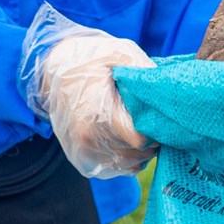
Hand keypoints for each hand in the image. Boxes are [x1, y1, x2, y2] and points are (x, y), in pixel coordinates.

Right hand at [19, 3, 153, 177]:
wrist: (57, 68)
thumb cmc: (94, 59)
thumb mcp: (121, 53)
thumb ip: (143, 71)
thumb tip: (166, 91)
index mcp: (98, 114)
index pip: (138, 140)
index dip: (154, 132)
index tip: (158, 119)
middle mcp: (87, 137)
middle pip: (134, 155)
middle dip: (150, 142)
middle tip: (153, 124)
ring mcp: (81, 150)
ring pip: (125, 166)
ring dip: (140, 153)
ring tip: (141, 131)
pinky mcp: (79, 157)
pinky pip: (112, 170)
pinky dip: (126, 160)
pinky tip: (129, 142)